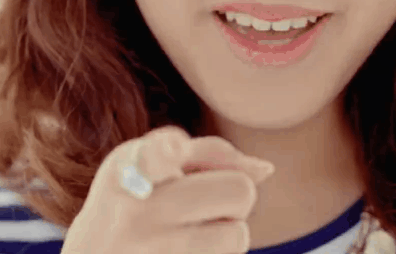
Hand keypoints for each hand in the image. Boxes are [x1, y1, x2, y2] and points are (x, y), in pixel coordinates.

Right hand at [60, 125, 274, 253]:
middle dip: (235, 193)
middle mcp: (139, 216)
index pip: (153, 159)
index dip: (167, 154)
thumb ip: (207, 151)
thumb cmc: (130, 197)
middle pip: (239, 192)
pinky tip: (184, 250)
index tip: (171, 154)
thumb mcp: (147, 158)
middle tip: (205, 199)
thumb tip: (266, 170)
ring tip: (191, 229)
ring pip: (237, 237)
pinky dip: (214, 253)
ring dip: (225, 231)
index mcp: (130, 172)